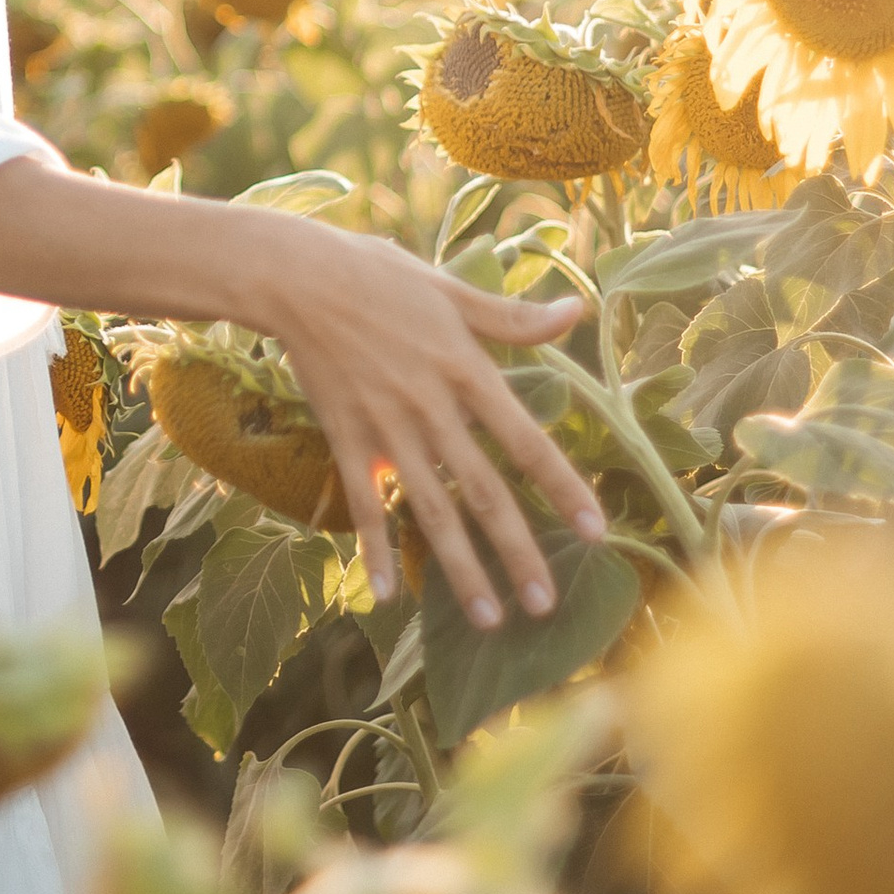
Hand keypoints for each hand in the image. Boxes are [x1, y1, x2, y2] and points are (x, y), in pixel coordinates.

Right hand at [231, 218, 602, 629]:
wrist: (297, 278)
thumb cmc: (379, 276)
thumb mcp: (452, 289)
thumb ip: (514, 317)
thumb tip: (578, 310)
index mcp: (466, 370)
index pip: (526, 441)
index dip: (563, 486)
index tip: (596, 530)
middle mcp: (431, 408)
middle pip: (482, 491)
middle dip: (517, 551)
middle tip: (545, 605)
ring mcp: (386, 428)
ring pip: (430, 510)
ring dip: (460, 568)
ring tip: (489, 617)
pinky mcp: (347, 437)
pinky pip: (364, 503)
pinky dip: (375, 549)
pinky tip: (386, 595)